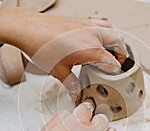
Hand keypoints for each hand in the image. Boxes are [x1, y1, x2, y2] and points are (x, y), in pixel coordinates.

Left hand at [0, 7, 126, 101]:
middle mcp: (93, 35)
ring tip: (110, 50)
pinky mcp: (80, 20)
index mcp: (91, 49)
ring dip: (114, 40)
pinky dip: (103, 31)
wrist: (27, 28)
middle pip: (118, 42)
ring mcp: (87, 25)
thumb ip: (71, 84)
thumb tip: (76, 92)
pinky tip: (95, 37)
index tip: (115, 77)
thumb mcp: (59, 71)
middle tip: (118, 63)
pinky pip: (99, 23)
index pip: (113, 62)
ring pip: (111, 30)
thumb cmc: (41, 45)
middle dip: (122, 54)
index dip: (117, 71)